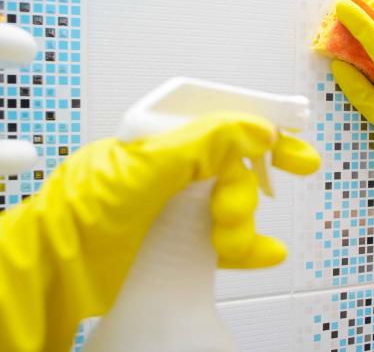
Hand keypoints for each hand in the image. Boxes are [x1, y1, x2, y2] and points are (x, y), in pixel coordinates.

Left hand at [0, 112, 318, 350]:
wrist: (61, 263)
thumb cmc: (90, 205)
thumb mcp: (147, 166)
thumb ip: (204, 144)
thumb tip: (258, 128)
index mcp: (167, 136)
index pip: (225, 120)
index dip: (264, 123)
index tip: (298, 130)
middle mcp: (178, 165)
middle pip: (237, 161)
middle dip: (260, 172)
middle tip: (302, 168)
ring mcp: (182, 203)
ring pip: (234, 203)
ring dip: (243, 220)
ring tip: (230, 237)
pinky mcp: (185, 238)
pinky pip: (227, 238)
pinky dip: (249, 247)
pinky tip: (268, 254)